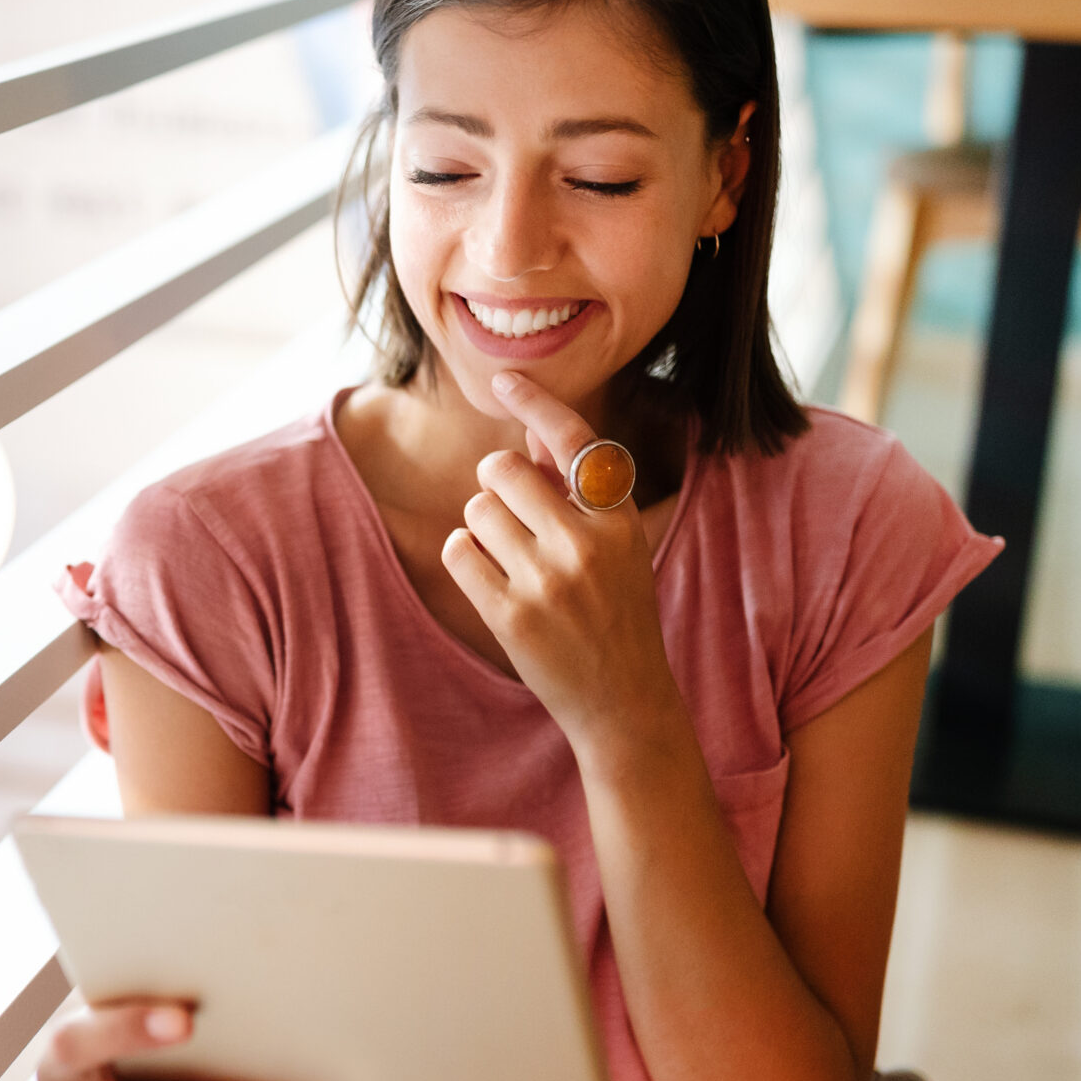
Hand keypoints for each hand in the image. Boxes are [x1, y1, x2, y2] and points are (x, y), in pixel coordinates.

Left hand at [439, 370, 678, 743]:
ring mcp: (546, 581)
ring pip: (475, 509)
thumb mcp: (614, 544)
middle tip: (513, 519)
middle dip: (496, 486)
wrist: (624, 701)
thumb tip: (530, 431)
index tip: (505, 379)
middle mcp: (585, 543)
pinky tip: (491, 580)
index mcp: (617, 519)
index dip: (536, 402)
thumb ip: (575, 489)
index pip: (573, 441)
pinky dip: (465, 558)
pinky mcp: (510, 615)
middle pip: (501, 470)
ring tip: (511, 560)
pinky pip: (457, 550)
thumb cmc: (614, 611)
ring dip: (481, 527)